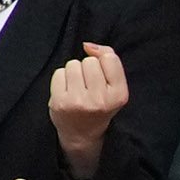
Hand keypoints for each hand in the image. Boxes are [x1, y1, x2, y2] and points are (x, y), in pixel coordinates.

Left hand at [46, 40, 130, 170]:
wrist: (82, 133)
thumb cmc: (99, 103)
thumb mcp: (114, 85)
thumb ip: (109, 60)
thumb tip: (88, 45)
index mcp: (119, 95)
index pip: (110, 58)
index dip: (102, 61)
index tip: (101, 75)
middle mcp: (101, 100)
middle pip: (89, 61)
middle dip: (87, 68)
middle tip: (88, 85)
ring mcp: (79, 102)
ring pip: (73, 64)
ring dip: (73, 72)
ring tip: (77, 88)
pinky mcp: (60, 102)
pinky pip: (59, 73)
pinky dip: (61, 79)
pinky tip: (67, 92)